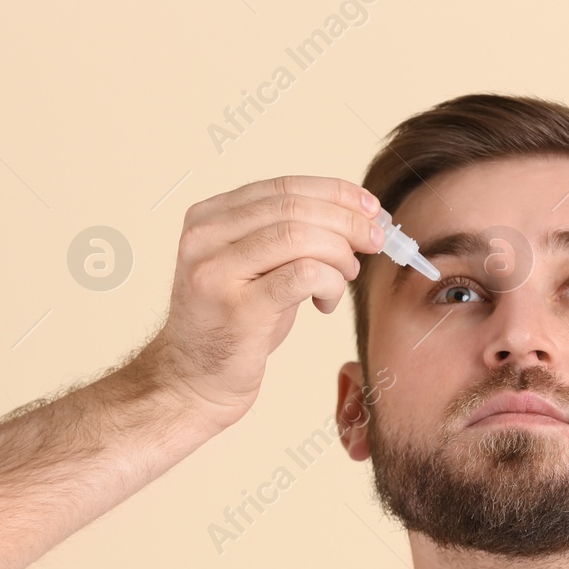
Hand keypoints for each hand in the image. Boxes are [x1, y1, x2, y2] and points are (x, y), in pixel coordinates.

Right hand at [140, 175, 384, 429]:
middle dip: (347, 221)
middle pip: (294, 207)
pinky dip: (330, 283)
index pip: (282, 186)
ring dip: (339, 253)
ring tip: (346, 275)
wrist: (192, 381)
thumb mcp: (251, 267)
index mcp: (207, 217)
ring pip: (299, 236)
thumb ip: (285, 236)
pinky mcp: (238, 308)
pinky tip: (326, 301)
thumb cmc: (231, 326)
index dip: (335, 192)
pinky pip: (303, 275)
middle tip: (376, 240)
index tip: (370, 207)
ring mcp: (216, 271)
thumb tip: (355, 216)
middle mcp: (205, 237)